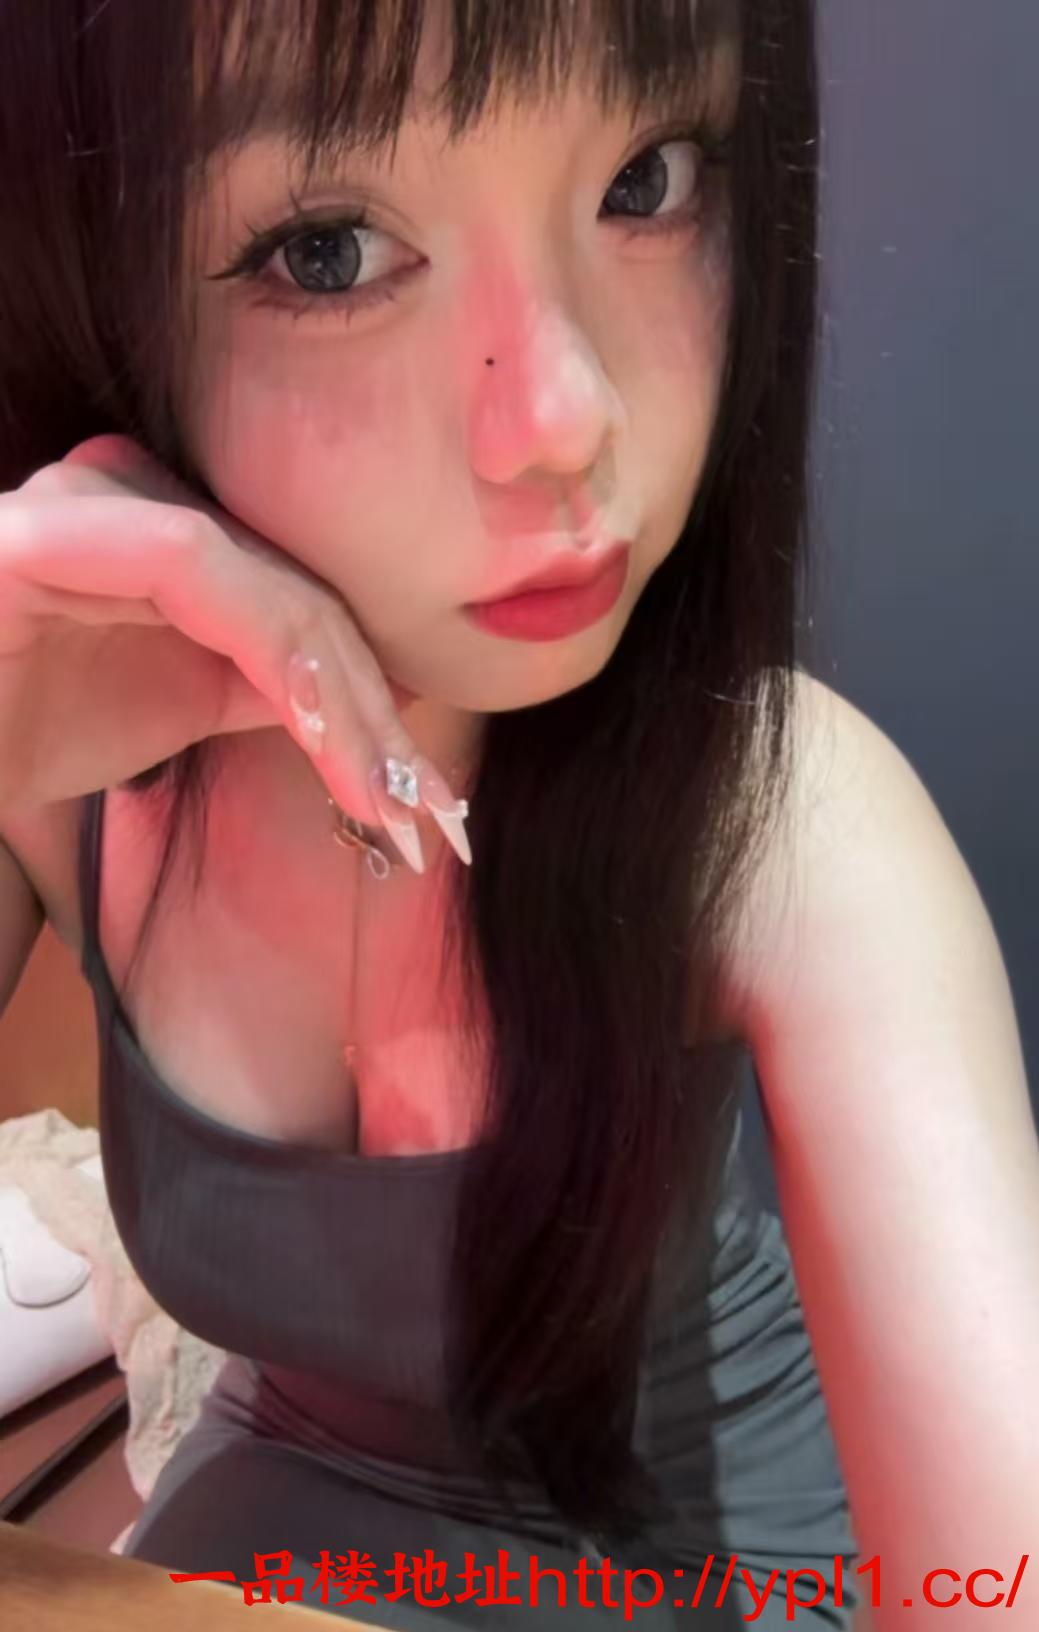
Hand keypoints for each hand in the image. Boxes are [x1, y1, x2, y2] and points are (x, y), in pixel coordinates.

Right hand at [0, 434, 469, 871]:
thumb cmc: (24, 730)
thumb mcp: (175, 708)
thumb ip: (266, 683)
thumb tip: (380, 696)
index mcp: (160, 531)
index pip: (300, 600)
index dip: (374, 694)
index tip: (421, 794)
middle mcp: (125, 495)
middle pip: (299, 592)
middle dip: (375, 711)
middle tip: (426, 811)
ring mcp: (83, 504)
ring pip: (266, 583)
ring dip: (343, 698)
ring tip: (388, 797)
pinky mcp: (45, 532)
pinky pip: (193, 568)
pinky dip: (276, 652)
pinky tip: (324, 736)